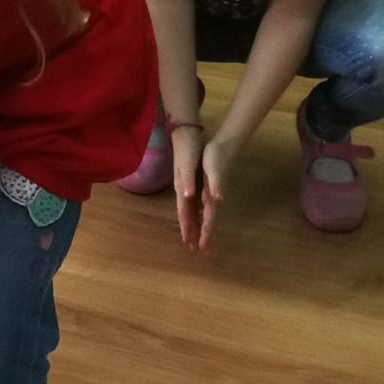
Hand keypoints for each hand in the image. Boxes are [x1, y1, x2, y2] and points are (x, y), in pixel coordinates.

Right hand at [172, 124, 205, 247]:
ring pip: (191, 211)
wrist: (186, 133)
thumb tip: (188, 197)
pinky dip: (195, 213)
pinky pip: (193, 203)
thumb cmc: (189, 148)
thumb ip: (188, 179)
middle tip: (195, 249)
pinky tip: (198, 216)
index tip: (192, 245)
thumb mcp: (189, 163)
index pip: (187, 213)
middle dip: (191, 232)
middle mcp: (185, 190)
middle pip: (188, 215)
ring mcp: (188, 186)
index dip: (190, 228)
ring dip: (193, 225)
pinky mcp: (193, 182)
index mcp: (185, 188)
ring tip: (195, 238)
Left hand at [195, 134, 238, 251]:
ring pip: (203, 215)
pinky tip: (196, 219)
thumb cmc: (217, 156)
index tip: (202, 247)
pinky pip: (201, 206)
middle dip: (201, 235)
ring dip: (199, 228)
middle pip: (206, 220)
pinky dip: (198, 215)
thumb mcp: (214, 168)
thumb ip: (216, 184)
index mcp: (211, 195)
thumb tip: (218, 199)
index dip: (205, 233)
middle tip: (197, 251)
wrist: (225, 145)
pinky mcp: (208, 188)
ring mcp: (210, 193)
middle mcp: (212, 197)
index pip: (208, 219)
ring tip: (194, 240)